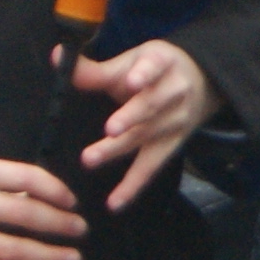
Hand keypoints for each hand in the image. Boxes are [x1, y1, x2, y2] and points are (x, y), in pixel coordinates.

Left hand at [72, 39, 219, 208]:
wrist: (202, 81)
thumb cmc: (153, 70)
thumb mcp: (130, 61)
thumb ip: (94, 68)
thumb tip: (57, 57)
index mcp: (162, 64)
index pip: (153, 68)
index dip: (144, 75)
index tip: (132, 82)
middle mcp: (173, 92)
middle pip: (150, 107)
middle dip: (129, 118)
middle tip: (109, 129)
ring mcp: (174, 121)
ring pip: (146, 136)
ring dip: (118, 149)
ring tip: (91, 158)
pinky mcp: (171, 145)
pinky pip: (151, 167)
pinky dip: (133, 186)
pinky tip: (115, 202)